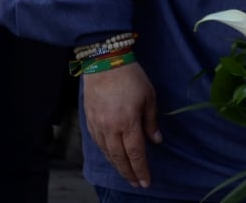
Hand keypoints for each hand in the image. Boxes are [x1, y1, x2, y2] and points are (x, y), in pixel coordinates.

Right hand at [83, 63, 162, 188]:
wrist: (105, 62)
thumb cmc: (131, 77)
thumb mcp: (149, 96)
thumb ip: (151, 121)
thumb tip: (156, 141)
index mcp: (128, 122)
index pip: (135, 153)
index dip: (141, 169)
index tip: (146, 182)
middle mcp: (111, 128)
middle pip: (120, 158)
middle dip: (129, 173)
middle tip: (136, 183)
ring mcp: (98, 125)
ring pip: (107, 153)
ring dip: (117, 165)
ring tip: (126, 173)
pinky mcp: (89, 120)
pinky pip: (97, 143)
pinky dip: (106, 153)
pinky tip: (112, 157)